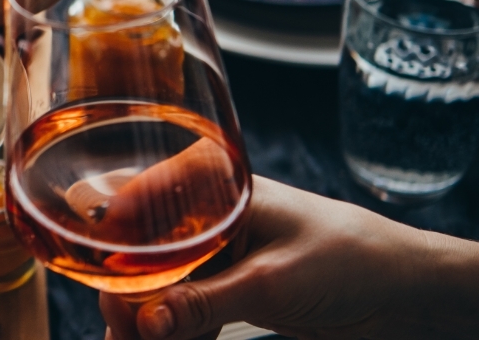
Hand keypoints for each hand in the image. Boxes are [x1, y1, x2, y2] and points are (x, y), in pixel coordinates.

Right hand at [101, 176, 478, 339]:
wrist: (408, 294)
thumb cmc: (353, 260)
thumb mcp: (271, 282)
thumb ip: (204, 300)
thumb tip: (142, 320)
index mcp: (217, 186)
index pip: (138, 204)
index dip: (111, 246)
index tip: (102, 290)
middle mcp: (209, 215)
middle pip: (142, 254)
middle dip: (126, 295)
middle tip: (121, 332)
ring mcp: (219, 254)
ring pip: (159, 287)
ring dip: (144, 320)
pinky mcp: (231, 288)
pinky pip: (185, 309)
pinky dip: (171, 331)